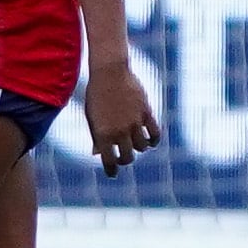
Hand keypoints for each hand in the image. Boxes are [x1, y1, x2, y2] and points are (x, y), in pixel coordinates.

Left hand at [79, 52, 160, 178]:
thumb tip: (98, 153)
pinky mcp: (146, 114)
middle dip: (125, 160)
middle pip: (128, 157)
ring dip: (139, 148)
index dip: (111, 170)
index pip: (109, 160)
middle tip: (123, 157)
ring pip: (142, 147)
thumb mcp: (92, 116)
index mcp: (102, 134)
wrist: (109, 73)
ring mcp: (134, 123)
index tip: (112, 174)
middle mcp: (119, 131)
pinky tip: (150, 140)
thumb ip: (96, 136)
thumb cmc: (96, 95)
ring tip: (135, 144)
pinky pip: (155, 134)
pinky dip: (154, 140)